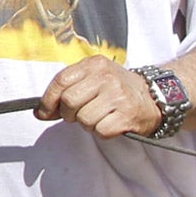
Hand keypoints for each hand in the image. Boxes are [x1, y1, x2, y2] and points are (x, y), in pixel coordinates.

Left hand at [36, 54, 158, 137]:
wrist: (154, 97)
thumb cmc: (118, 89)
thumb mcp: (94, 78)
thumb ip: (67, 90)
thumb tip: (40, 112)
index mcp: (95, 65)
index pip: (61, 80)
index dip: (48, 100)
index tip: (44, 112)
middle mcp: (107, 77)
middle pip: (70, 102)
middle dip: (69, 114)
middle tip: (78, 115)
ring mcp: (118, 96)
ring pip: (84, 119)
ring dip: (87, 124)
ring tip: (100, 117)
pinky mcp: (127, 115)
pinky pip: (100, 131)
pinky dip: (102, 132)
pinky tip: (111, 123)